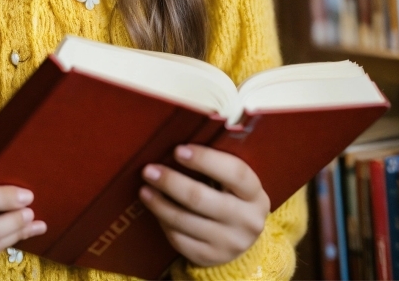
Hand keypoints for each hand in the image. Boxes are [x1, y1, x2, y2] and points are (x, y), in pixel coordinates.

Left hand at [139, 145, 269, 266]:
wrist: (240, 237)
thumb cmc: (230, 195)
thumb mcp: (233, 181)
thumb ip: (215, 164)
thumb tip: (178, 140)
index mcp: (254, 194)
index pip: (235, 173)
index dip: (206, 159)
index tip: (178, 150)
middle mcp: (246, 221)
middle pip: (202, 199)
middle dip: (171, 182)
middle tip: (148, 169)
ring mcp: (229, 243)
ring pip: (185, 221)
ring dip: (160, 203)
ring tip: (144, 189)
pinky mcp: (210, 258)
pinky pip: (179, 240)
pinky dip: (164, 222)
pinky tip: (155, 209)